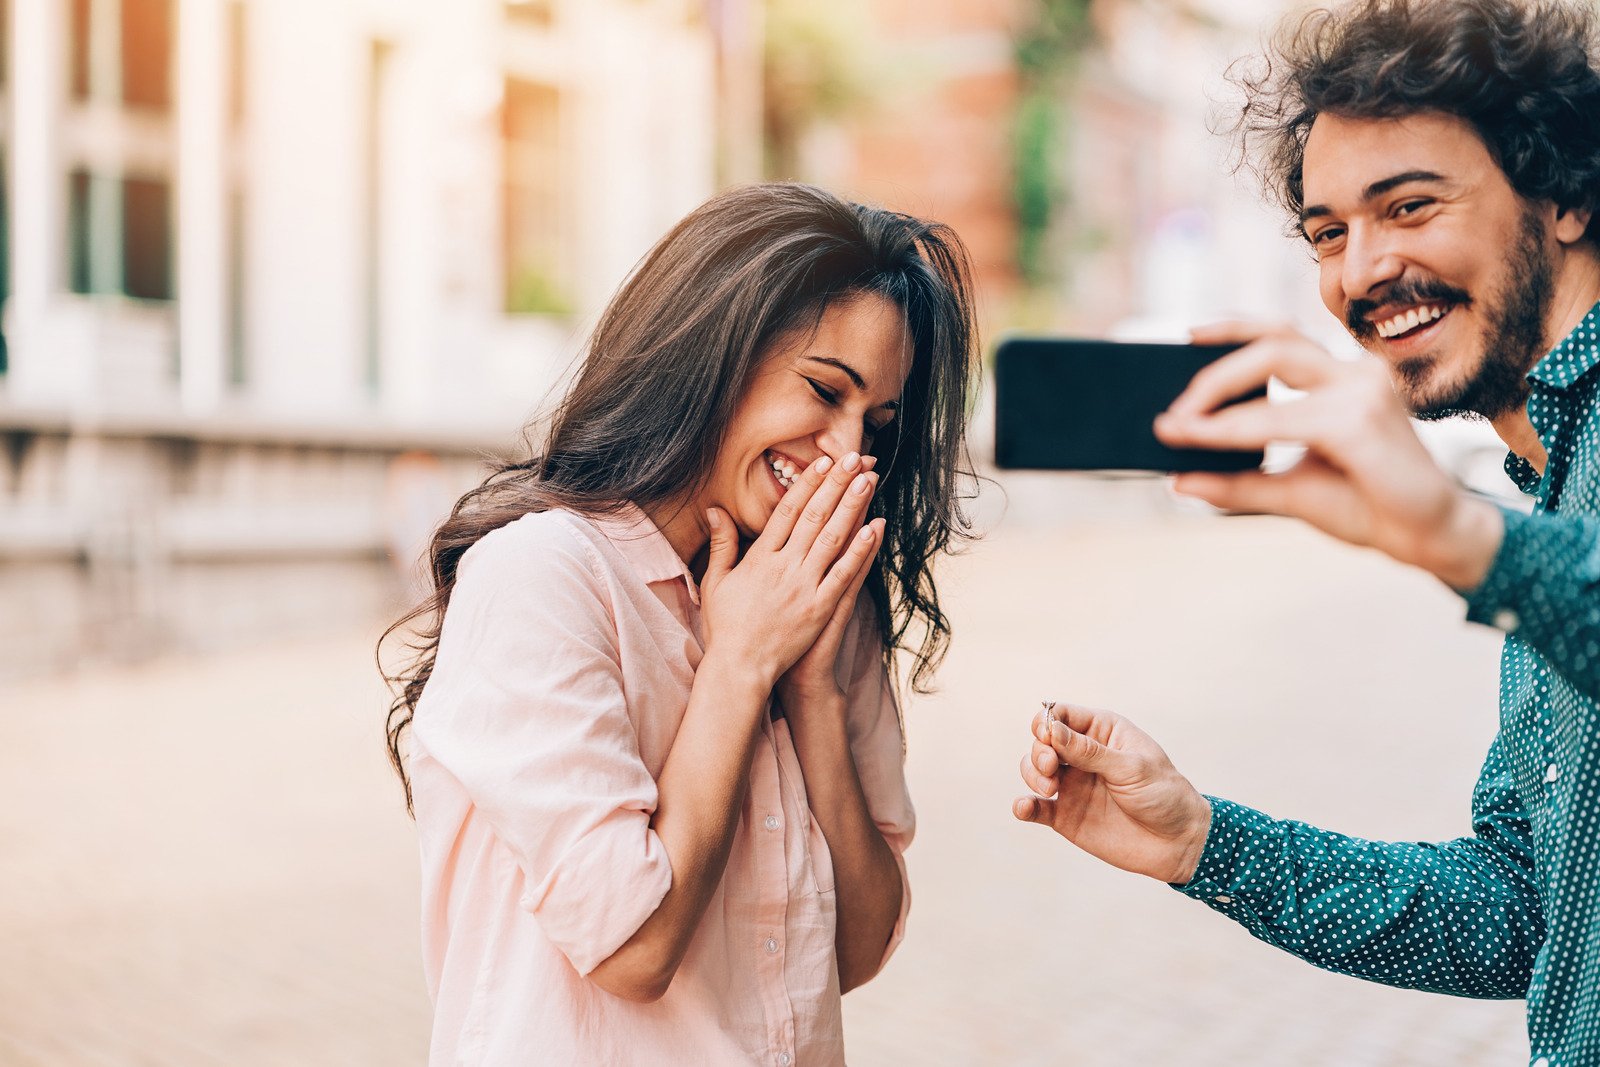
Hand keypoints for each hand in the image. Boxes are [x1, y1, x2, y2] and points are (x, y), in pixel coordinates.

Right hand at [700, 452, 883, 691]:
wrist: (740, 668)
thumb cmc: (725, 627)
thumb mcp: (716, 582)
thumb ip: (721, 544)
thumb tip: (716, 509)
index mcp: (759, 558)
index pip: (787, 512)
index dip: (808, 485)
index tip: (823, 463)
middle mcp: (783, 567)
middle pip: (814, 517)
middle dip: (836, 485)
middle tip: (854, 458)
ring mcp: (804, 587)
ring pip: (832, 538)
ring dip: (852, 507)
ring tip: (868, 481)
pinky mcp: (819, 608)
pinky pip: (844, 574)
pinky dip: (860, 550)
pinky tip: (874, 529)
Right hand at [1013, 702, 1211, 884]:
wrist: (1179, 843)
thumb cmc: (1164, 796)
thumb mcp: (1132, 768)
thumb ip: (1090, 752)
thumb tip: (1052, 729)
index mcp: (1102, 733)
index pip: (1062, 715)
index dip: (1048, 722)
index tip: (1048, 736)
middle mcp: (1082, 756)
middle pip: (1042, 741)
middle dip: (1039, 751)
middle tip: (1052, 768)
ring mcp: (1073, 785)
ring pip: (1033, 769)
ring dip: (1032, 773)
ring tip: (1049, 788)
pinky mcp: (1066, 816)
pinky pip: (1035, 808)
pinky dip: (1024, 806)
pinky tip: (1024, 807)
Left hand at [1153, 323, 1503, 590]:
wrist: (1427, 539)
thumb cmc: (1367, 506)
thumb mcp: (1289, 490)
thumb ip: (1238, 482)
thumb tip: (1177, 480)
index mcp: (1342, 380)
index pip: (1280, 338)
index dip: (1230, 333)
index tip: (1184, 340)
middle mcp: (1354, 375)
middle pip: (1274, 338)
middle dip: (1215, 367)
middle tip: (1176, 405)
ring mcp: (1363, 392)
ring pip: (1275, 362)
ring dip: (1218, 390)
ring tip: (1181, 422)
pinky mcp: (1362, 422)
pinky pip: (1283, 417)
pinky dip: (1237, 428)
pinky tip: (1206, 439)